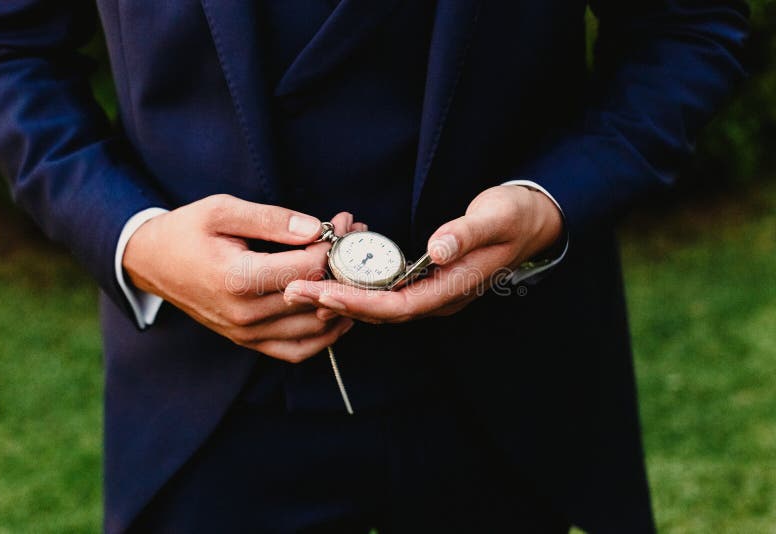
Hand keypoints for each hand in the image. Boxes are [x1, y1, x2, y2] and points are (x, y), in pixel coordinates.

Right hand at [122, 194, 363, 361]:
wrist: (151, 263)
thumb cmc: (187, 231)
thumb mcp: (223, 210)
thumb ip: (271, 219)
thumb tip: (315, 229)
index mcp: (237, 278)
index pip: (306, 269)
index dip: (332, 245)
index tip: (343, 224)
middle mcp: (244, 314)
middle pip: (315, 297)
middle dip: (342, 267)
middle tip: (357, 241)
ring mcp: (246, 333)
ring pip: (313, 328)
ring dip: (340, 300)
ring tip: (352, 271)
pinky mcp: (248, 342)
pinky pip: (297, 350)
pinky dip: (323, 336)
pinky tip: (336, 311)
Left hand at [283, 185, 562, 323]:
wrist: (532, 222)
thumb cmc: (513, 218)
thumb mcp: (495, 218)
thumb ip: (465, 234)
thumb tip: (437, 250)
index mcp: (454, 287)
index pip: (399, 305)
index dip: (359, 302)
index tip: (323, 293)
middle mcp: (440, 298)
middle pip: (381, 311)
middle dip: (336, 304)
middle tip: (293, 291)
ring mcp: (433, 292)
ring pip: (380, 306)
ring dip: (341, 299)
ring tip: (300, 288)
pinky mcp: (426, 282)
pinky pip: (386, 294)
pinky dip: (357, 290)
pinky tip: (332, 281)